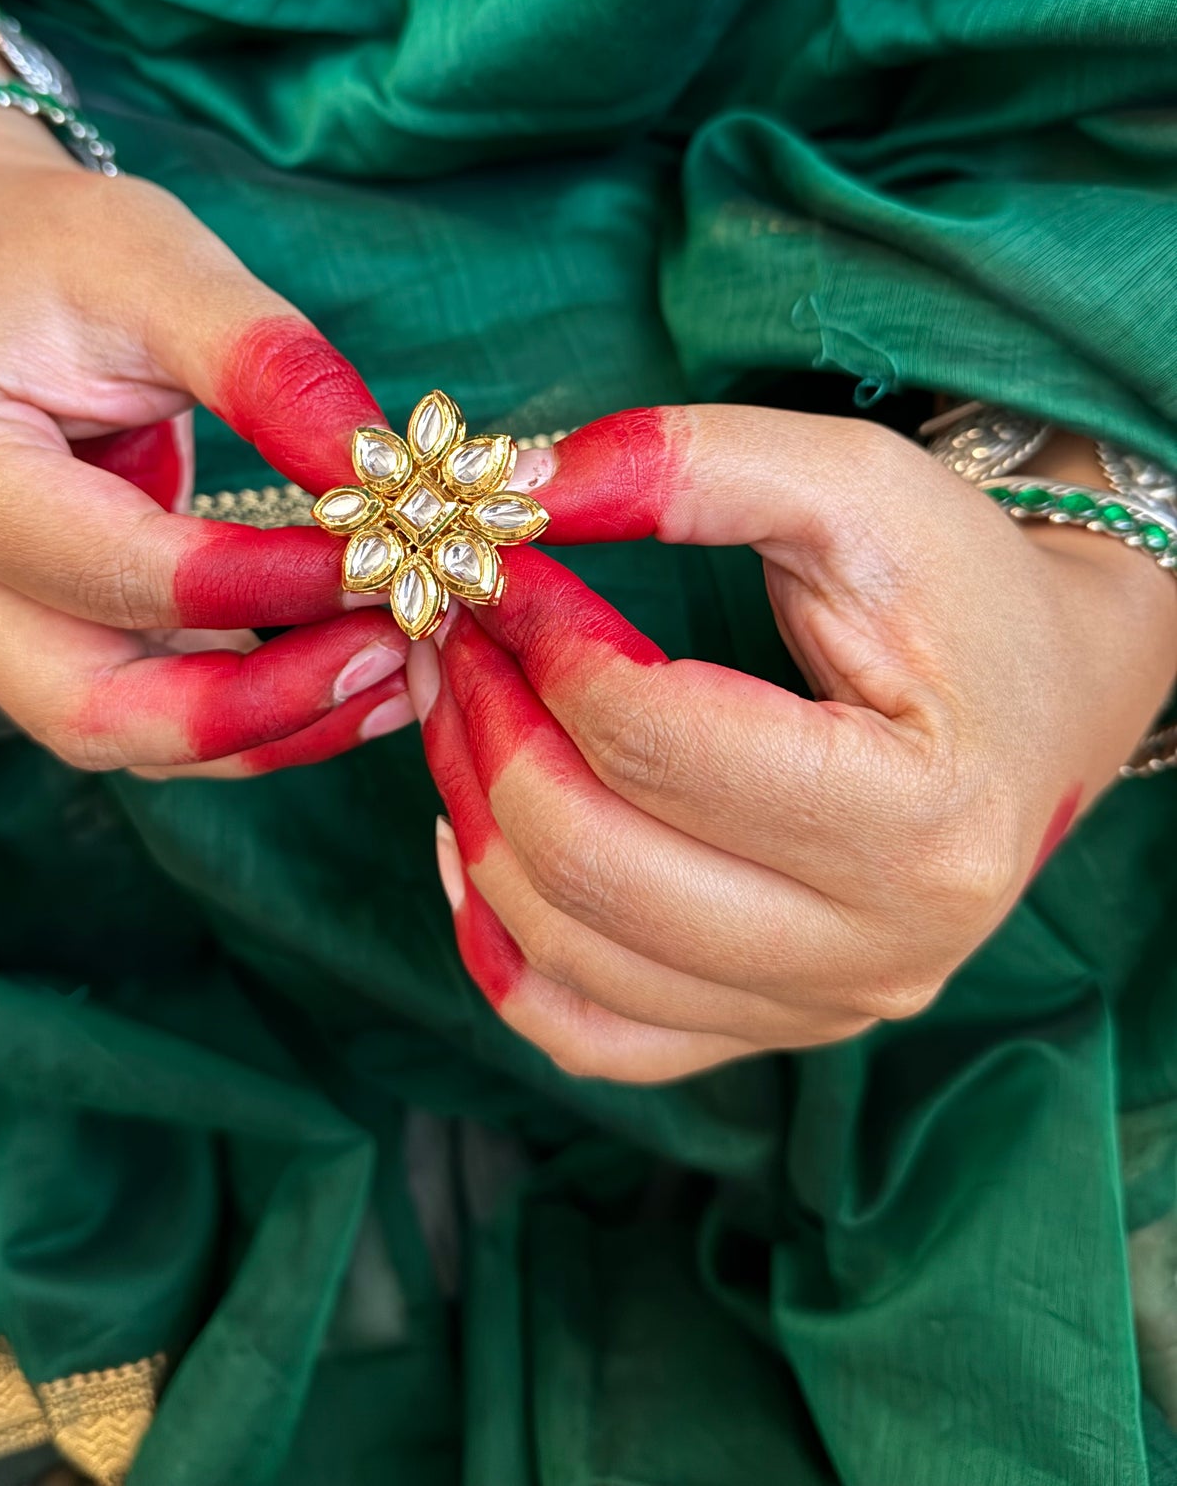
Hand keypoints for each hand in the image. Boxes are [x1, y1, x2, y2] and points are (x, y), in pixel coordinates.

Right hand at [0, 130, 412, 775]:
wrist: (1, 261)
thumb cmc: (70, 253)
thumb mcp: (169, 266)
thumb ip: (271, 368)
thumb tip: (385, 478)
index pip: (118, 571)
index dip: (265, 584)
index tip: (394, 554)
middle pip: (94, 710)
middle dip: (257, 709)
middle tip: (395, 653)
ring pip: (128, 734)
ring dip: (270, 726)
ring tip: (402, 668)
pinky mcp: (53, 633)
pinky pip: (155, 708)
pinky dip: (259, 709)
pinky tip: (361, 667)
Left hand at [407, 405, 1176, 1081]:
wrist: (1045, 695)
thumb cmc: (961, 586)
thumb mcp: (850, 483)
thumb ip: (686, 465)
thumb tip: (509, 490)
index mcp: (922, 817)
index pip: (653, 739)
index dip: (542, 639)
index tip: (497, 562)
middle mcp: (882, 948)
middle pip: (592, 864)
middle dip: (482, 728)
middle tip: (452, 628)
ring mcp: (823, 1009)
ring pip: (568, 954)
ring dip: (471, 814)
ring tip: (459, 700)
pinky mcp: (771, 1030)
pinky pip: (587, 1032)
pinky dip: (500, 944)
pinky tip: (473, 838)